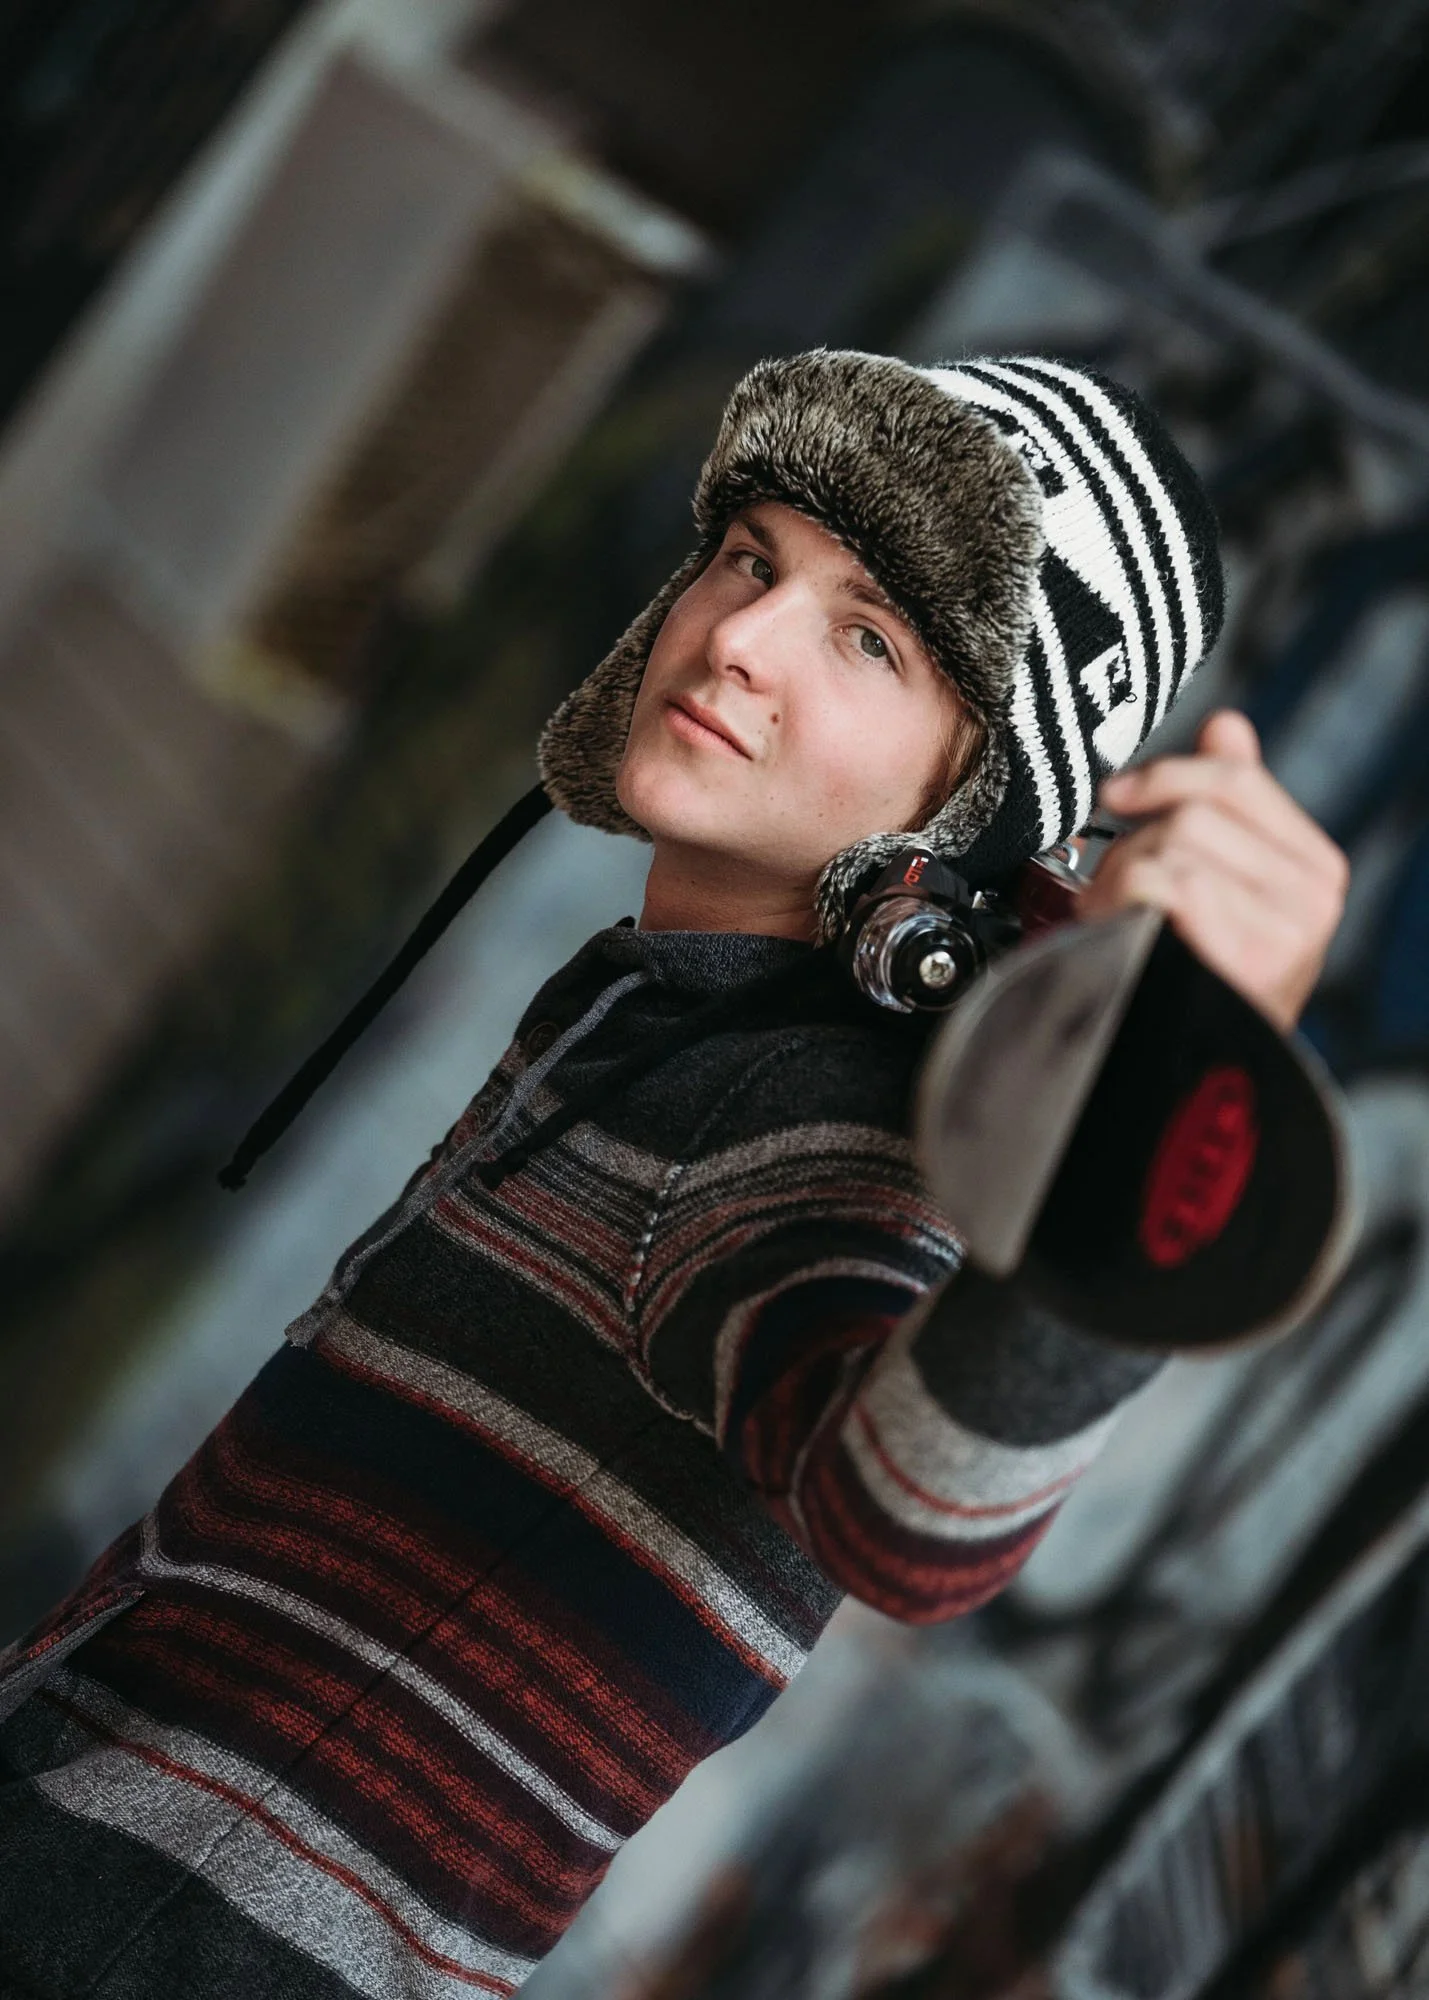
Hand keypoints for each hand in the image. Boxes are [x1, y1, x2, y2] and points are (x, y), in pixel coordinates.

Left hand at [1076, 710, 1348, 1031]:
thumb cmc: (1197, 978)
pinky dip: (1123, 905)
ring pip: (1170, 849)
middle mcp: (1315, 898)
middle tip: (1111, 894)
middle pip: (1193, 815)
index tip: (1115, 796)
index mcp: (1315, 867)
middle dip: (1132, 848)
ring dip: (1119, 883)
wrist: (1192, 1074)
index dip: (1164, 777)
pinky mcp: (1247, 963)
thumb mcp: (1225, 887)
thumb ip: (1229, 808)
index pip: (1236, 780)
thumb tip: (1226, 726)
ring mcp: (1287, 934)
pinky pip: (1163, 887)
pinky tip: (1120, 942)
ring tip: (1116, 926)